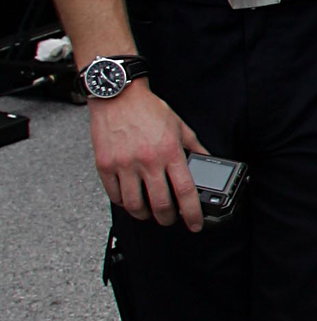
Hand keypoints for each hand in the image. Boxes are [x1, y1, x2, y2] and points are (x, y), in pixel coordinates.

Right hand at [89, 82, 207, 231]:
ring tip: (150, 212)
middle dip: (168, 218)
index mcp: (170, 152)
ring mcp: (124, 165)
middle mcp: (148, 161)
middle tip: (170, 219)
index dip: (193, 213)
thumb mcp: (180, 126)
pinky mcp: (105, 165)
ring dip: (145, 215)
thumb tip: (207, 162)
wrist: (118, 96)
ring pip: (135, 205)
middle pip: (160, 204)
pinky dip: (124, 203)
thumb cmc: (148, 109)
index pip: (185, 191)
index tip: (195, 224)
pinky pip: (114, 195)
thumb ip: (195, 147)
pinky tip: (130, 200)